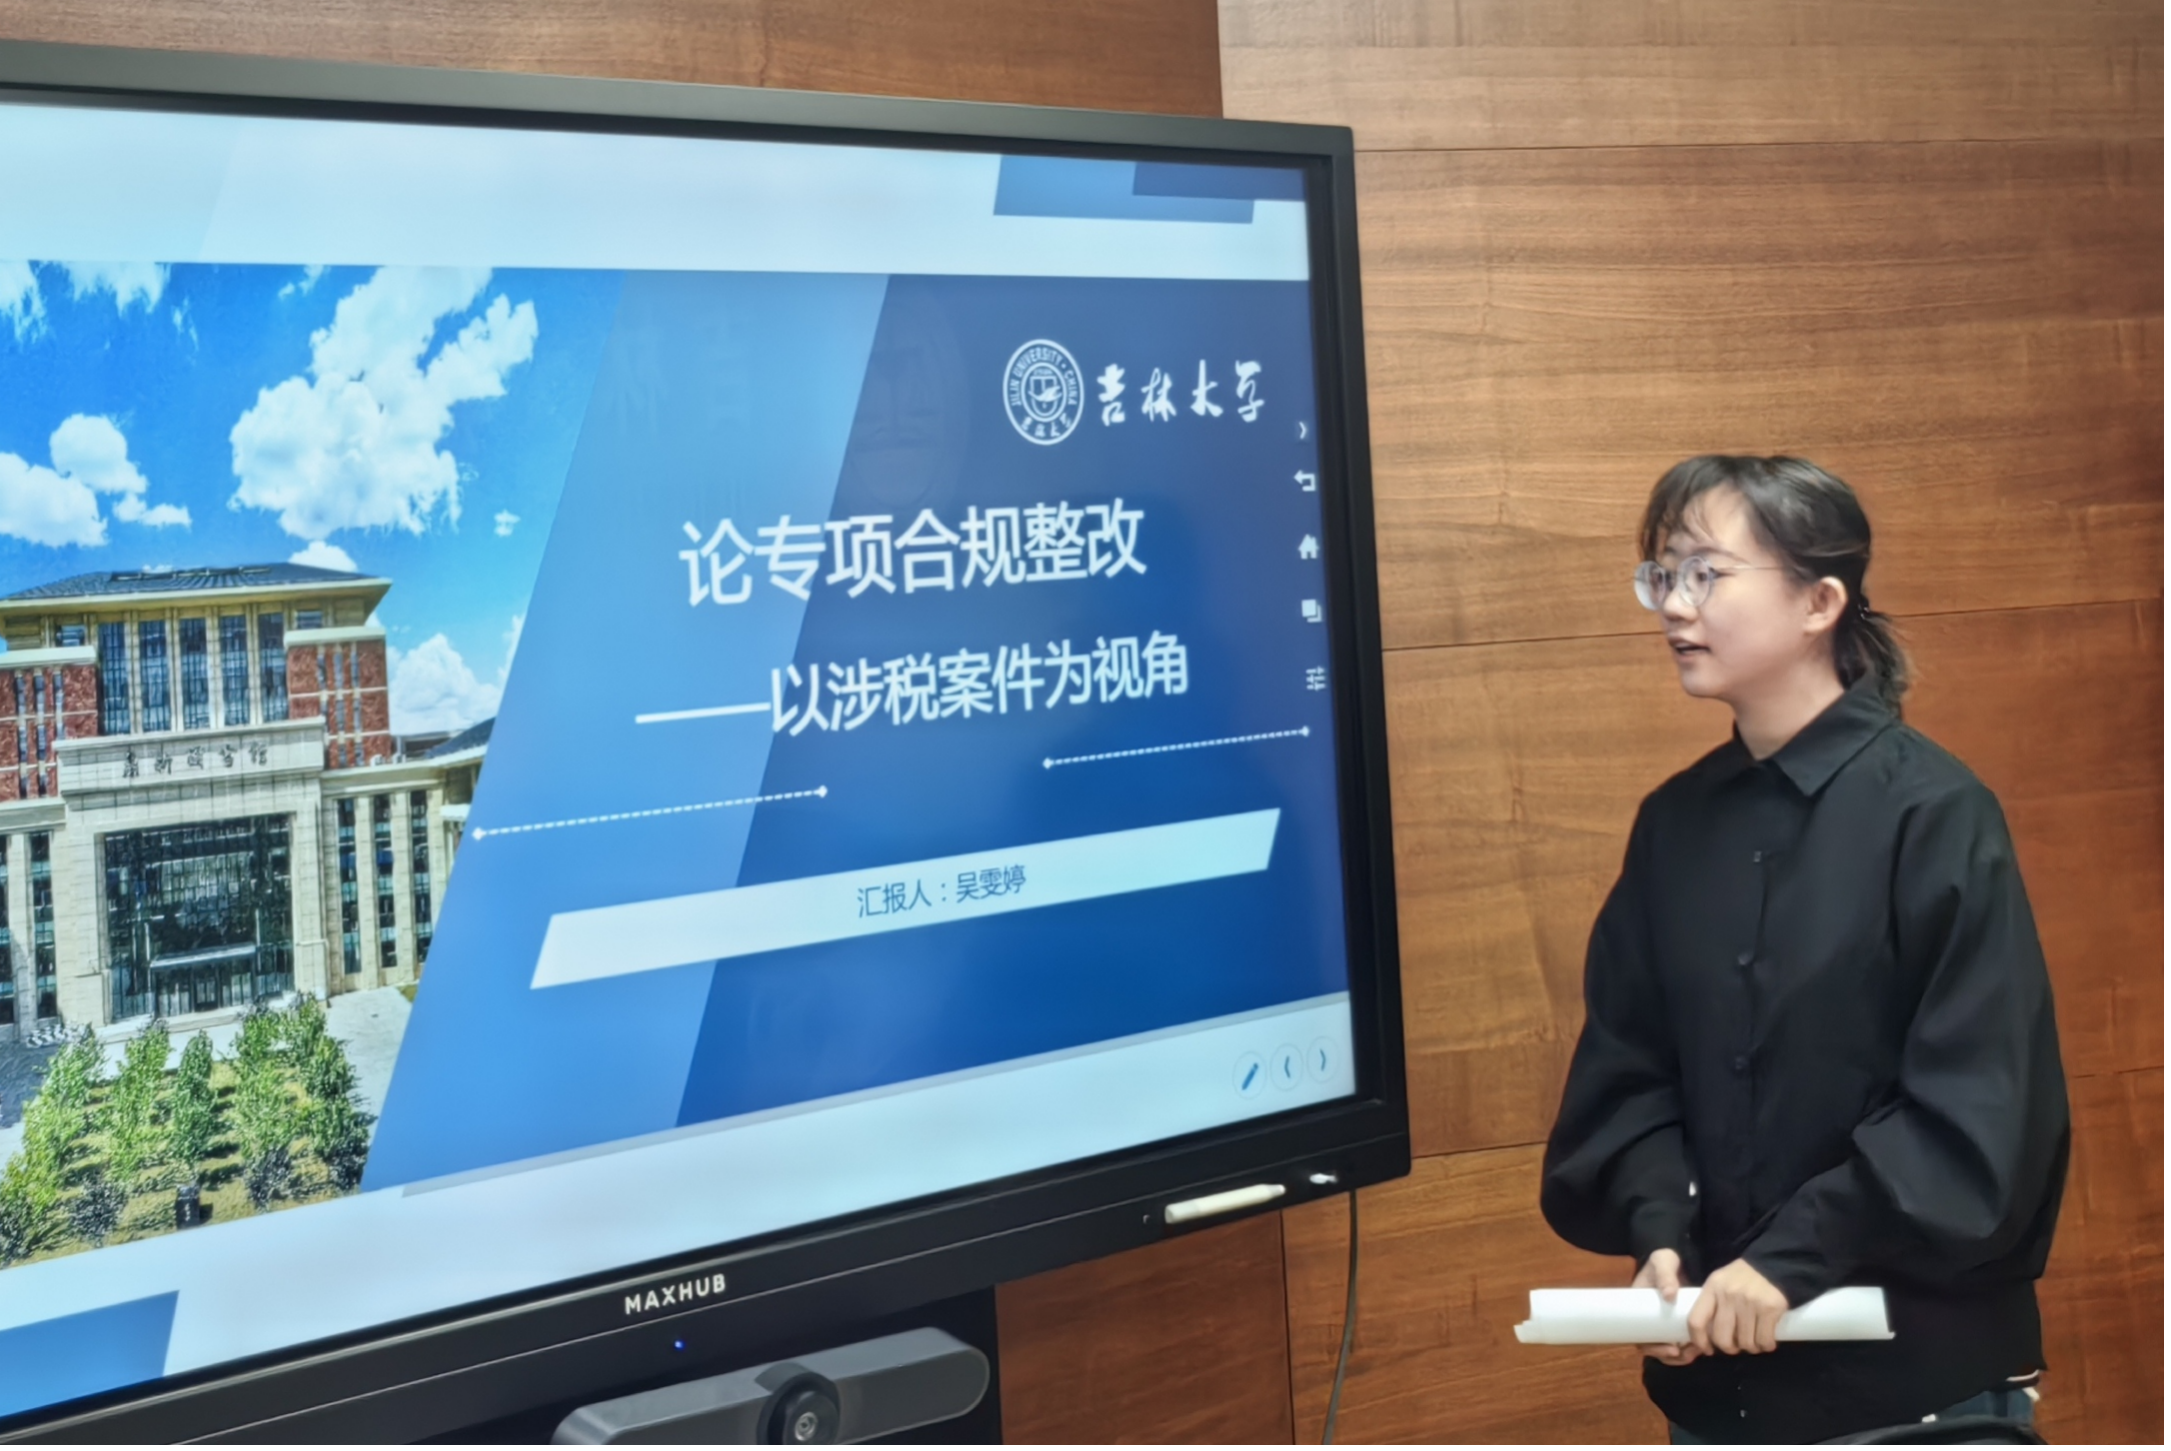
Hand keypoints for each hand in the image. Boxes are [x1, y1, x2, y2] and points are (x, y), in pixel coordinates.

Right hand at [1632, 1249, 1700, 1365]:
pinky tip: (1700, 1346)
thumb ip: (1665, 1275)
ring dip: (1680, 1356)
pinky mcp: (1676, 1322)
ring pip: (1668, 1348)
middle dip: (1670, 1355)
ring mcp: (1663, 1322)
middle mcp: (1649, 1320)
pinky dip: (1687, 1349)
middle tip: (1688, 1354)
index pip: (1640, 1337)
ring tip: (1696, 1352)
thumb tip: (1669, 1295)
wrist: (1676, 1257)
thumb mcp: (1662, 1262)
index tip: (1672, 1348)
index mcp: (1638, 1308)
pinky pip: (1679, 1342)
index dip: (1653, 1348)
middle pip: (1654, 1347)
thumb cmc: (1664, 1260)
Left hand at [1688, 1258, 1787, 1355]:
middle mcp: (1728, 1295)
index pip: (1696, 1321)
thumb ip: (1712, 1304)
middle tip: (1735, 1346)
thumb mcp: (1721, 1283)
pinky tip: (1766, 1341)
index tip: (1707, 1349)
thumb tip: (1706, 1336)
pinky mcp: (1769, 1309)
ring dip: (1750, 1348)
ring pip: (1745, 1342)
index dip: (1699, 1341)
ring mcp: (1750, 1302)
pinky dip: (1766, 1346)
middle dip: (1729, 1348)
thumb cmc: (1743, 1278)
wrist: (1774, 1266)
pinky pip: (1764, 1340)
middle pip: (1721, 1337)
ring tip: (1754, 1341)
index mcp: (1712, 1288)